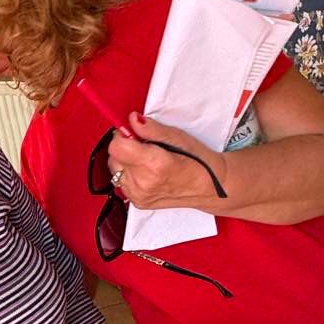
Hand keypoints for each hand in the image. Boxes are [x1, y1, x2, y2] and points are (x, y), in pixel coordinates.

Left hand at [107, 114, 226, 211]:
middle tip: (145, 146)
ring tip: (147, 160)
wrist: (209, 187)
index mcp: (154, 165)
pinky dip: (130, 174)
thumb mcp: (177, 137)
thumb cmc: (198, 161)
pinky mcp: (138, 203)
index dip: (123, 136)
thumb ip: (151, 129)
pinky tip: (147, 172)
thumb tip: (132, 120)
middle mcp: (144, 184)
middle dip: (125, 147)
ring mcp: (140, 196)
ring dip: (126, 161)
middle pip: (114, 157)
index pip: (117, 147)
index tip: (133, 133)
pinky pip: (122, 182)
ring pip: (115, 170)